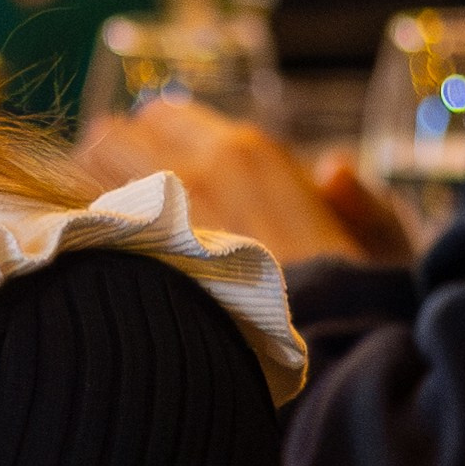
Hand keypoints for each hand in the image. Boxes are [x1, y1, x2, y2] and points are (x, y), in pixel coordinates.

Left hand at [79, 99, 413, 268]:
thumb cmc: (359, 298)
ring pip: (93, 159)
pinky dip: (84, 221)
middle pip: (116, 134)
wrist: (326, 349)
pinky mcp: (141, 251)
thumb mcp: (380, 240)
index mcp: (251, 153)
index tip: (152, 166)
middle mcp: (200, 166)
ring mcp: (164, 207)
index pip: (165, 116)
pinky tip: (96, 250)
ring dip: (91, 182)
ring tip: (102, 218)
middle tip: (118, 193)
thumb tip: (333, 170)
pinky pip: (85, 211)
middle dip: (111, 157)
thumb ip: (357, 200)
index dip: (153, 142)